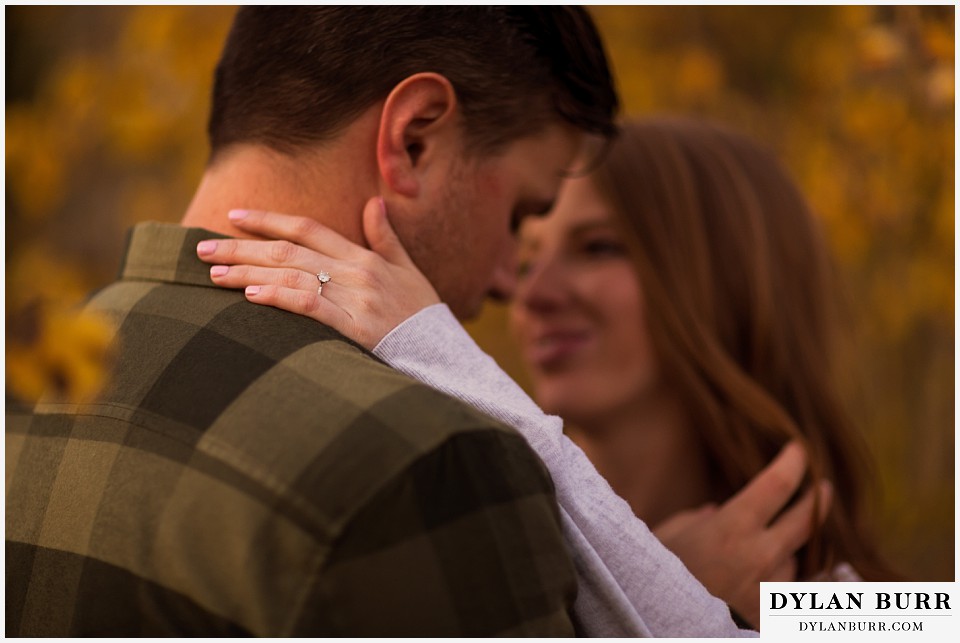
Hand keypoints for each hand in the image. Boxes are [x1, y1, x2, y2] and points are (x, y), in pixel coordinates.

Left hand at [196, 197, 439, 348]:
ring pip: (292, 275)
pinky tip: (250, 295)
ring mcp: (356, 300)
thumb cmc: (423, 316)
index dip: (269, 220)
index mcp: (365, 257)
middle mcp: (357, 273)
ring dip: (248, 273)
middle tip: (202, 248)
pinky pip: (311, 307)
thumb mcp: (410, 271)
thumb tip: (374, 202)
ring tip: (213, 274)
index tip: (235, 216)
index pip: (308, 229)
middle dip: (242, 247)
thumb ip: (386, 238)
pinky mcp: (356, 329)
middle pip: (289, 250)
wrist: (444, 355)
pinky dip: (279, 297)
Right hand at [652, 442, 831, 628]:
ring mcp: (771, 591)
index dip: (793, 462)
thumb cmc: (659, 578)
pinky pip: (788, 594)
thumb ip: (696, 520)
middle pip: (807, 519)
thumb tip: (714, 513)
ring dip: (788, 552)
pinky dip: (781, 583)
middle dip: (817, 498)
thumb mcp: (669, 536)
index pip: (778, 484)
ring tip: (777, 547)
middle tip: (822, 486)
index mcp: (733, 528)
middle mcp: (761, 556)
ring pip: (796, 561)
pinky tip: (771, 580)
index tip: (799, 449)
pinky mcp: (771, 617)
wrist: (664, 629)